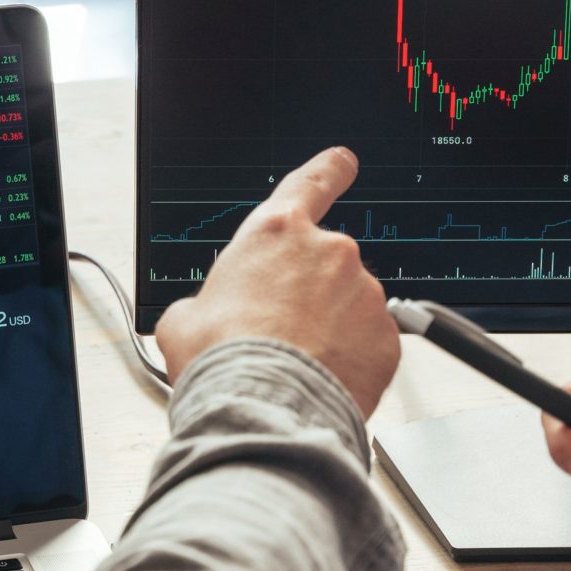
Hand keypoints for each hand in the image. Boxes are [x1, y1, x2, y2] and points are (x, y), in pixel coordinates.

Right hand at [155, 147, 399, 415]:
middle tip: (278, 334)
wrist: (264, 408)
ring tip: (296, 364)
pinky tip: (322, 378)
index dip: (329, 171)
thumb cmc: (224, 359)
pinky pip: (370, 344)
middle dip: (308, 296)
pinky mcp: (387, 337)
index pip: (311, 183)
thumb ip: (205, 303)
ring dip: (330, 330)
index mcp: (277, 234)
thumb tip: (201, 318)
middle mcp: (329, 253)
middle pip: (325, 266)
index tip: (343, 163)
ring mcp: (364, 294)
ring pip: (349, 308)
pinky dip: (352, 359)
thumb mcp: (184, 320)